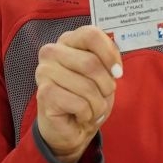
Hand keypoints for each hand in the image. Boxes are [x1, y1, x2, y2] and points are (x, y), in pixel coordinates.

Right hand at [34, 25, 122, 162]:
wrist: (71, 128)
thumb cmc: (88, 98)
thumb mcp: (104, 74)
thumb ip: (108, 60)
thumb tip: (115, 66)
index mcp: (67, 41)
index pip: (91, 34)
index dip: (110, 55)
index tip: (117, 72)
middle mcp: (51, 52)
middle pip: (91, 63)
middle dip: (106, 86)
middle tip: (102, 96)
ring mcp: (44, 72)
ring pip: (87, 87)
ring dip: (98, 104)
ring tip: (91, 108)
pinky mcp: (44, 94)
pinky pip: (80, 104)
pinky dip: (87, 114)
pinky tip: (79, 115)